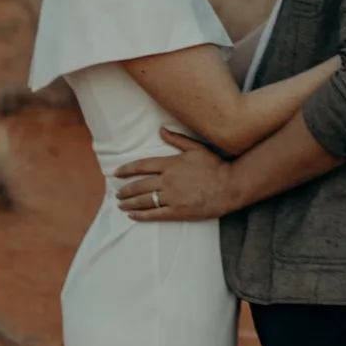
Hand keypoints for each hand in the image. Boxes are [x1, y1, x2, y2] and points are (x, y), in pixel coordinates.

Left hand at [117, 127, 237, 223]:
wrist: (229, 186)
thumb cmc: (214, 165)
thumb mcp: (196, 147)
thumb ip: (177, 139)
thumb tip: (161, 130)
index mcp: (171, 163)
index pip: (142, 166)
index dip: (127, 170)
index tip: (116, 173)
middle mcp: (168, 180)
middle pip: (140, 185)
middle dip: (125, 190)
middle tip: (117, 193)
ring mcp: (172, 197)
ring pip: (145, 201)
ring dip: (130, 203)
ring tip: (121, 204)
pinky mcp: (178, 211)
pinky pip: (155, 214)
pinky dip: (141, 215)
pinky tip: (132, 215)